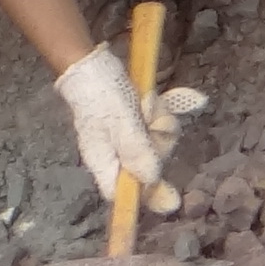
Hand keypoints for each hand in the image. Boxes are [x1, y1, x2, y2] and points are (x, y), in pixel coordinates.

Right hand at [53, 41, 210, 208]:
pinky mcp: (136, 123)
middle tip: (151, 121)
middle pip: (148, 167)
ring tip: (149, 104)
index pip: (122, 195)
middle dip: (158, 143)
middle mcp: (115, 155)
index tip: (172, 199)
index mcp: (104, 163)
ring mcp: (126, 138)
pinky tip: (151, 99)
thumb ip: (136, 153)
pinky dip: (158, 112)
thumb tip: (151, 181)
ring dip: (160, 121)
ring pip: (157, 142)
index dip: (145, 197)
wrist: (92, 65)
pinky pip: (156, 126)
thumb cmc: (103, 96)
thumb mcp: (123, 124)